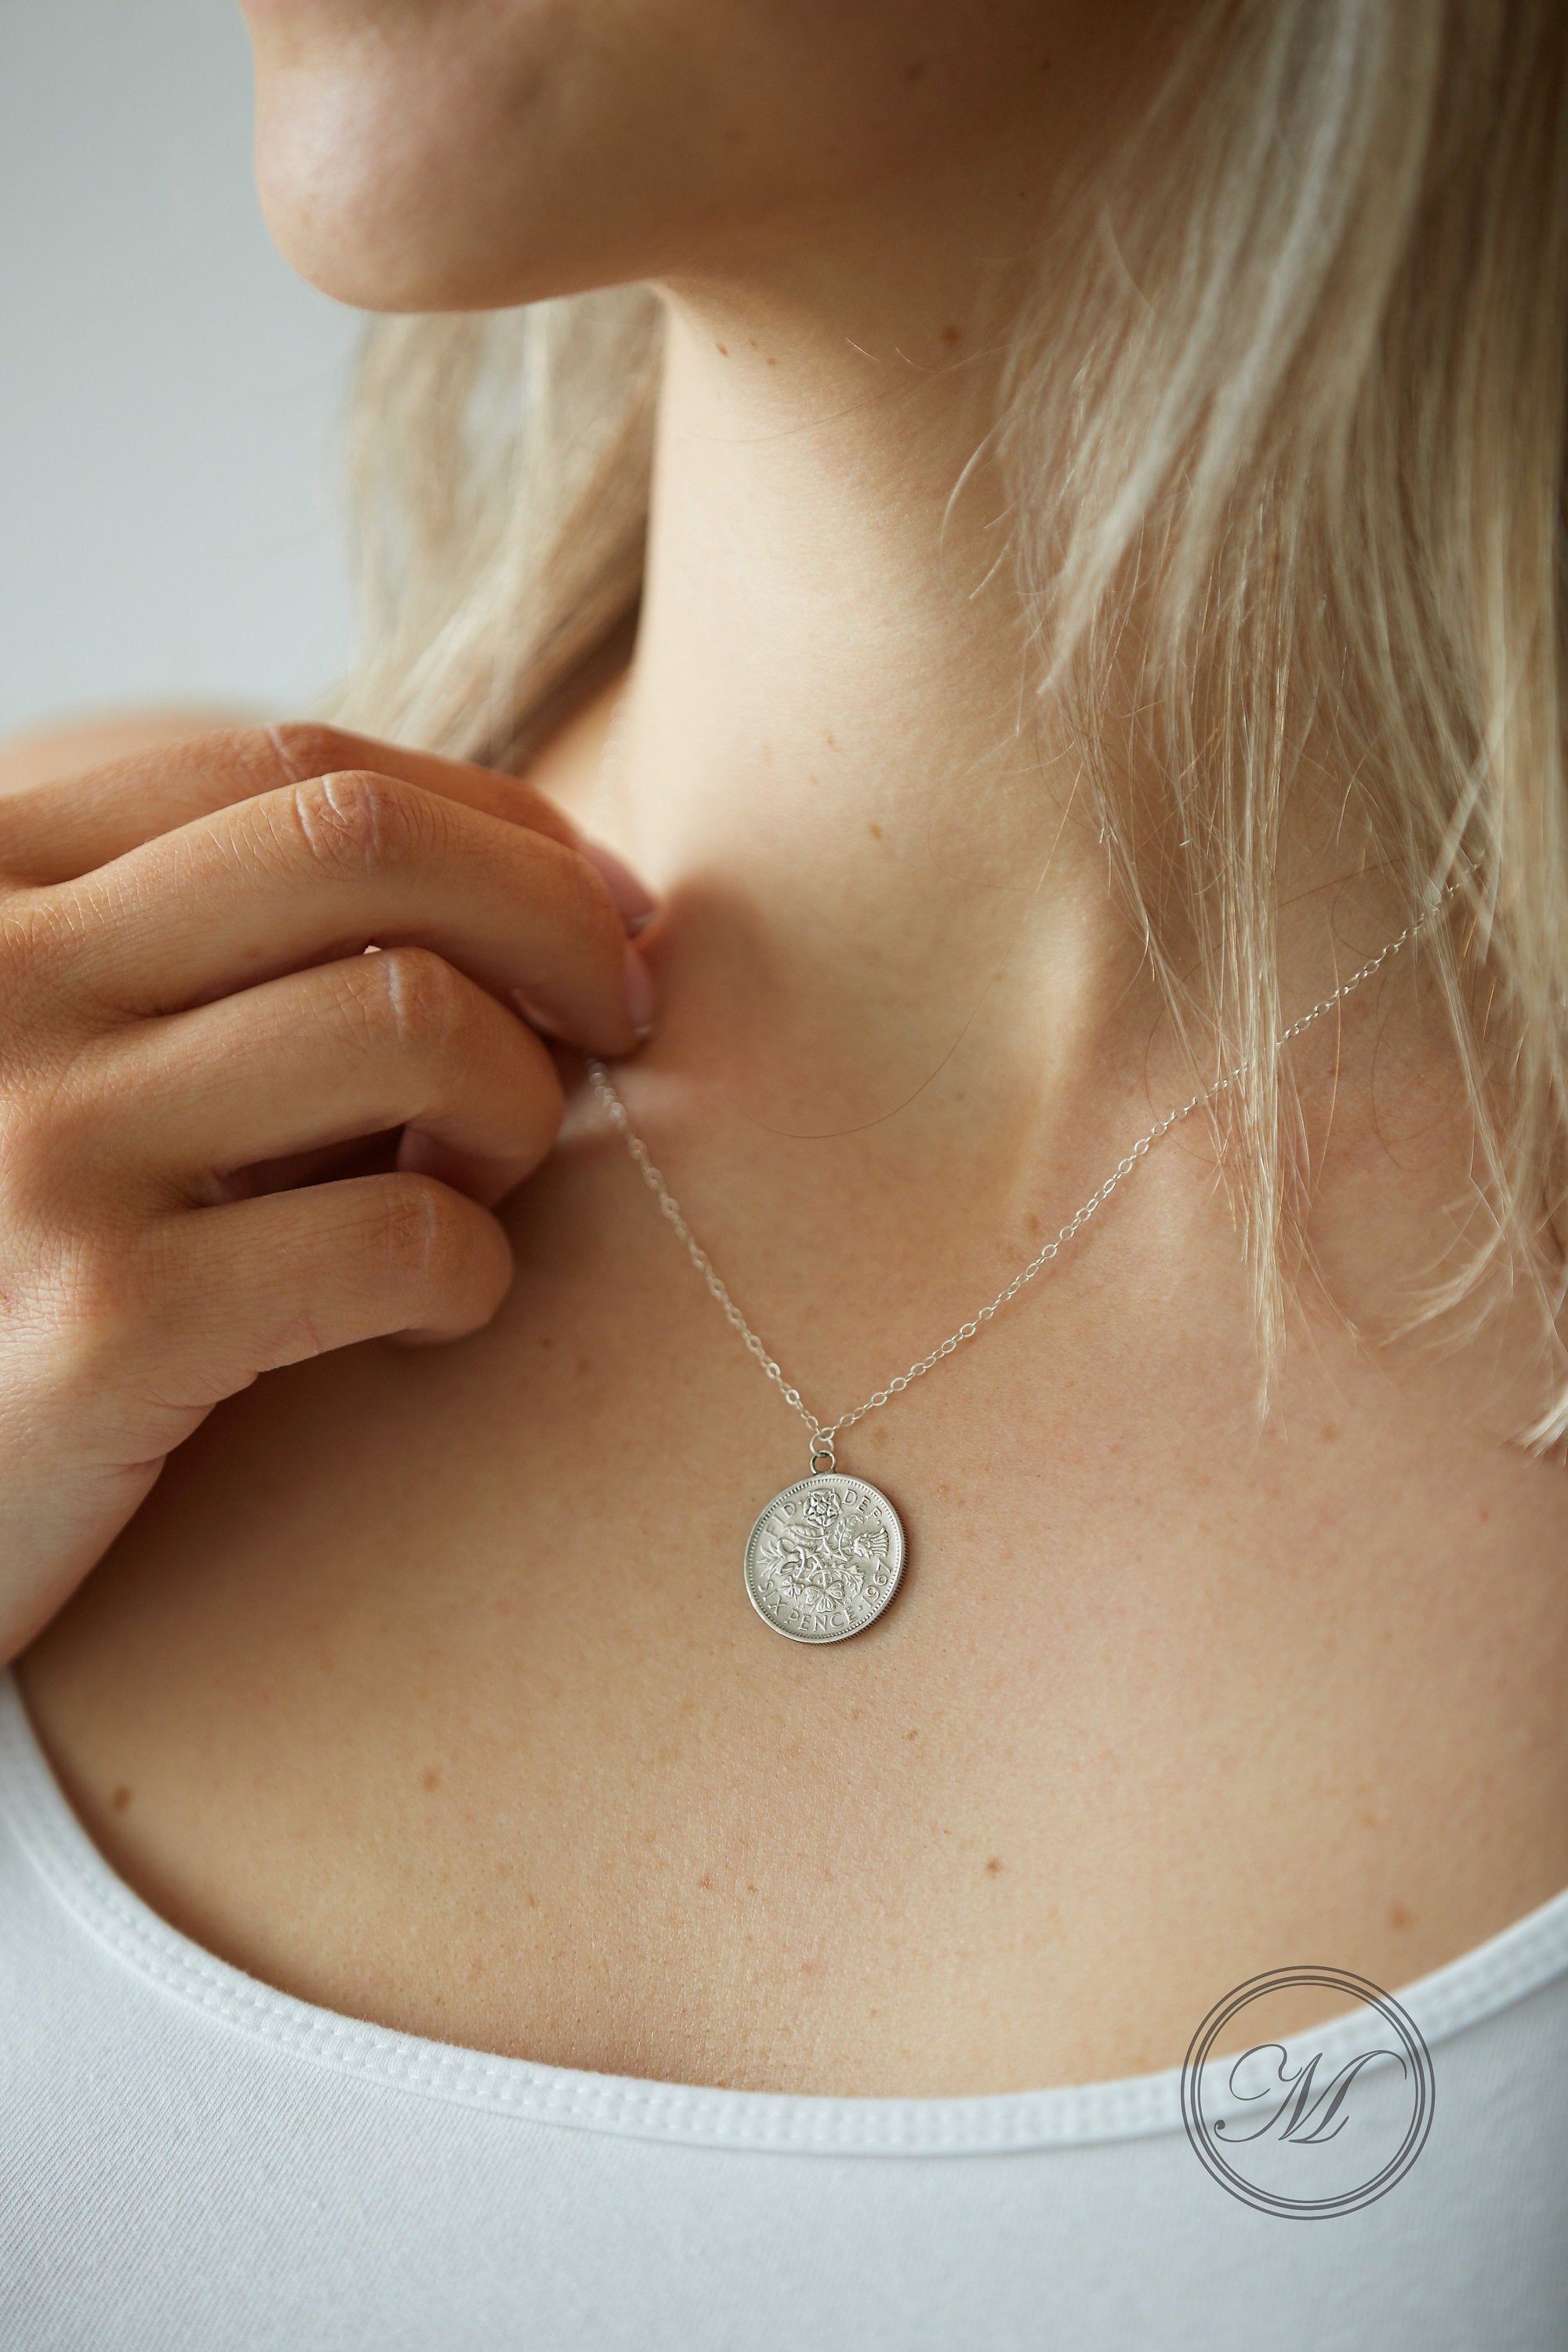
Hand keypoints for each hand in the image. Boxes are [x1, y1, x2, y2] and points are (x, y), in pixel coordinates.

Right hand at [0, 721, 655, 1660]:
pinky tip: (445, 1305)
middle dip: (555, 919)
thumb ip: (211, 954)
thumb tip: (529, 883)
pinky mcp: (98, 1328)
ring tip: (486, 1179)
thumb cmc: (11, 1261)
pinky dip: (475, 1268)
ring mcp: (35, 1147)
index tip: (601, 905)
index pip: (298, 774)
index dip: (496, 827)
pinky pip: (399, 1237)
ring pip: (410, 1023)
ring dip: (519, 1101)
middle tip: (621, 1017)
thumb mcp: (64, 1053)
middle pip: (366, 850)